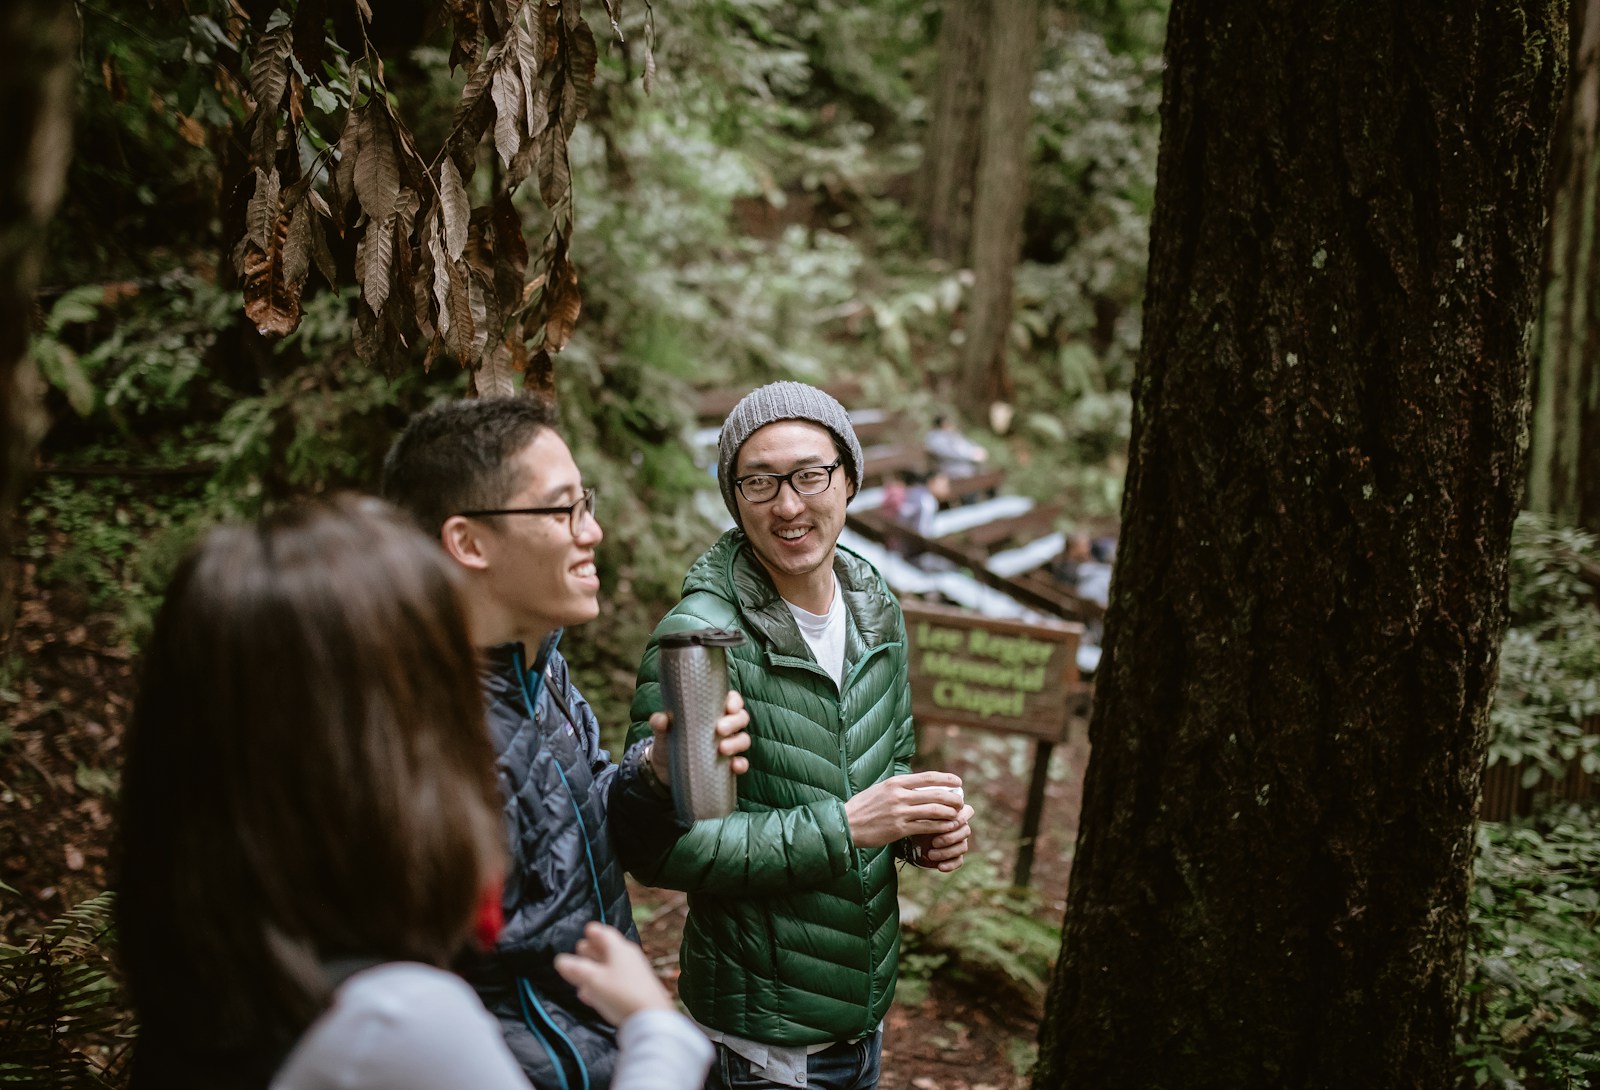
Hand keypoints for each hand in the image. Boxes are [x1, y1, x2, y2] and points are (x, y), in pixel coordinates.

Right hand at [553, 923, 673, 1025]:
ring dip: (594, 969)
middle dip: (591, 950)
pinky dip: (601, 984)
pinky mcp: (635, 992)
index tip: (586, 930)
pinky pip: (614, 983)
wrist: (650, 1017)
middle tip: (579, 950)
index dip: (593, 932)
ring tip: (579, 974)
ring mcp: (633, 975)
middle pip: (607, 950)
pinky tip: (589, 995)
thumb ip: (576, 969)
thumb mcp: (593, 980)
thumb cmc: (620, 993)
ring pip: (610, 968)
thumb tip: (560, 960)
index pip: (604, 934)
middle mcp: (628, 958)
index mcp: (619, 949)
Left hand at [648, 690, 750, 784]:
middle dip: (734, 722)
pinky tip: (734, 766)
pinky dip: (741, 764)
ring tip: (722, 749)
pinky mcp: (727, 764)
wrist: (663, 769)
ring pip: (743, 739)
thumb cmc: (667, 741)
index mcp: (711, 712)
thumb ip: (660, 723)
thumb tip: (661, 719)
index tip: (729, 707)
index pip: (731, 700)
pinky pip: (741, 762)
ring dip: (737, 742)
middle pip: (741, 718)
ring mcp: (727, 745)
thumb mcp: (662, 731)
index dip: (735, 701)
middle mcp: (724, 726)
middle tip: (720, 729)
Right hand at [845, 772, 963, 848]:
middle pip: (935, 794)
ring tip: (957, 815)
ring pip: (933, 811)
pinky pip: (925, 827)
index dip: (946, 779)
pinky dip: (939, 827)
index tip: (958, 782)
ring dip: (949, 813)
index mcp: (895, 782)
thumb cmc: (864, 806)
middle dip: (953, 798)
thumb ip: (899, 787)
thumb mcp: (880, 789)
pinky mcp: (899, 829)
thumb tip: (918, 785)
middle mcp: (899, 795)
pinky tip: (947, 828)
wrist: (847, 823)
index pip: (928, 777)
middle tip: (961, 801)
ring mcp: (899, 812)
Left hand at [911, 803, 974, 871]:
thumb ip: (928, 808)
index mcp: (957, 812)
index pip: (968, 812)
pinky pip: (959, 861)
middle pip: (966, 831)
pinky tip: (940, 867)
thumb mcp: (923, 810)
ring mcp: (960, 841)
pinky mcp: (955, 855)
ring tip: (930, 854)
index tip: (949, 821)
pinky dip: (950, 864)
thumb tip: (928, 808)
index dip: (962, 817)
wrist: (913, 831)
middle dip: (950, 838)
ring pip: (963, 847)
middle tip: (934, 842)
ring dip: (947, 852)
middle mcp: (961, 826)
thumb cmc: (919, 816)